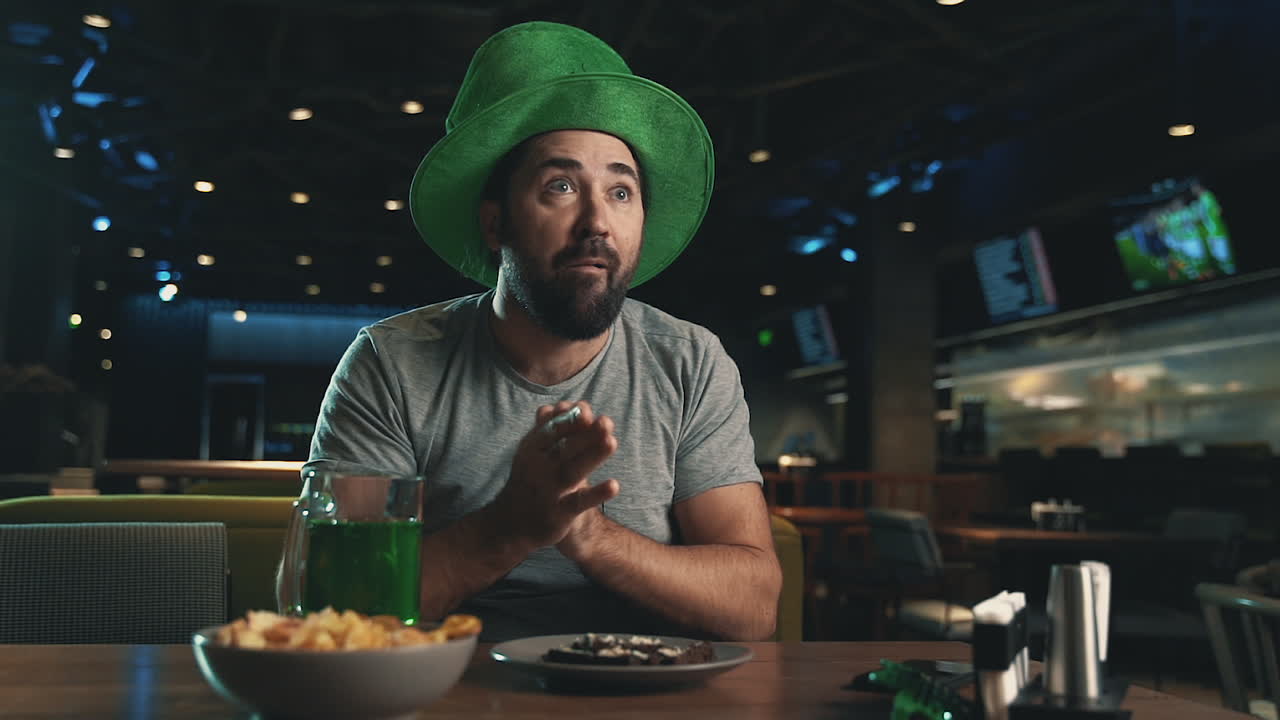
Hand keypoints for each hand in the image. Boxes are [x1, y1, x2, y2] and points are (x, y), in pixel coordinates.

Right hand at [489, 401, 619, 548]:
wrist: (509, 524)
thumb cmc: (529, 480)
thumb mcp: (533, 453)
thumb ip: (549, 429)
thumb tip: (564, 404)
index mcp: (532, 450)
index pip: (551, 430)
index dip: (569, 419)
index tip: (587, 410)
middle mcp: (538, 469)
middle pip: (564, 448)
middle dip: (585, 434)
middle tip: (606, 421)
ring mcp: (548, 492)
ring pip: (572, 471)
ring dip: (592, 456)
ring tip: (612, 442)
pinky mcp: (558, 514)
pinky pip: (578, 503)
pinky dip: (595, 494)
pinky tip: (614, 485)